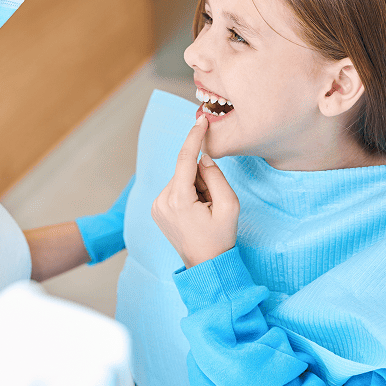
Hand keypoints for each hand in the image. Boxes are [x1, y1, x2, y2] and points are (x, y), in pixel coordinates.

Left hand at [151, 115, 239, 267]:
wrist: (206, 265)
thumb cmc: (220, 237)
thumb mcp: (229, 205)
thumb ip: (216, 176)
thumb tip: (203, 158)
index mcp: (178, 199)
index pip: (186, 159)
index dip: (194, 137)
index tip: (201, 120)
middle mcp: (162, 200)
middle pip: (185, 171)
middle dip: (202, 178)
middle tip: (212, 201)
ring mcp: (156, 206)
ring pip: (180, 180)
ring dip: (195, 187)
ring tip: (203, 210)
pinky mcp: (156, 209)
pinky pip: (175, 189)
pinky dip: (187, 193)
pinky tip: (194, 212)